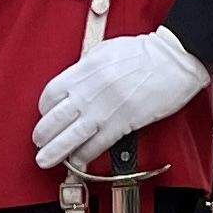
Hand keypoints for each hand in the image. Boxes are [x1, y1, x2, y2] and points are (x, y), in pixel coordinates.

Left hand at [30, 27, 209, 171]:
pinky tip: (78, 161)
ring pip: (71, 136)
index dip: (44, 109)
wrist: (173, 59)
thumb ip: (85, 67)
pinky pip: (97, 144)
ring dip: (55, 151)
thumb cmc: (143, 52)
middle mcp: (90, 90)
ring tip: (45, 160)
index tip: (45, 116)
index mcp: (84, 70)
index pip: (51, 94)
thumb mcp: (105, 51)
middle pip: (55, 119)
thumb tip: (73, 82)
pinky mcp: (123, 123)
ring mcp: (105, 108)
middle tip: (39, 143)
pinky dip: (84, 155)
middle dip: (42, 135)